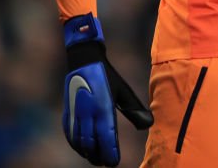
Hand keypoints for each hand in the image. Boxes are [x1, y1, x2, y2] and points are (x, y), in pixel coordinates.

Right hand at [61, 14, 153, 166]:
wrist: (84, 59)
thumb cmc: (107, 76)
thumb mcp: (123, 91)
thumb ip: (134, 109)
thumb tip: (149, 125)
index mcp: (103, 107)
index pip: (107, 137)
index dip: (110, 153)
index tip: (115, 163)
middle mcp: (88, 113)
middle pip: (92, 144)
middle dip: (99, 156)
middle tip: (107, 163)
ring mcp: (76, 113)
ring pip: (79, 141)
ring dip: (87, 153)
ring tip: (96, 159)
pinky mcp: (68, 111)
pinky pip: (69, 134)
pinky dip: (76, 145)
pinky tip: (82, 149)